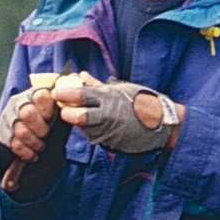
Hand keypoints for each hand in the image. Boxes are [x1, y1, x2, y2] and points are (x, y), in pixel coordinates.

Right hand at [0, 71, 96, 197]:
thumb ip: (64, 101)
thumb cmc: (46, 125)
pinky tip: (33, 155)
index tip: (51, 119)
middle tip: (46, 135)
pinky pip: (13, 144)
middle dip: (40, 129)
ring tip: (41, 147)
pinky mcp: (0, 134)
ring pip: (20, 131)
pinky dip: (26, 152)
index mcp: (33, 94)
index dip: (48, 109)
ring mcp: (6, 119)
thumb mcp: (56, 112)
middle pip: (27, 113)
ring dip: (34, 142)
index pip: (41, 95)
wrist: (26, 146)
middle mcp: (17, 103)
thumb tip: (76, 78)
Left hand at [54, 78, 182, 154]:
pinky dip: (92, 131)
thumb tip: (81, 75)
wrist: (163, 125)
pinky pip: (95, 137)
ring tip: (81, 116)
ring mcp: (108, 131)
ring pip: (85, 129)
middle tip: (64, 110)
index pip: (80, 94)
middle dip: (67, 113)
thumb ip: (99, 84)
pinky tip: (95, 125)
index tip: (56, 92)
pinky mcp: (111, 143)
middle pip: (77, 116)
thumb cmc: (144, 102)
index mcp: (109, 97)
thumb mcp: (123, 89)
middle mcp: (107, 115)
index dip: (65, 93)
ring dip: (79, 123)